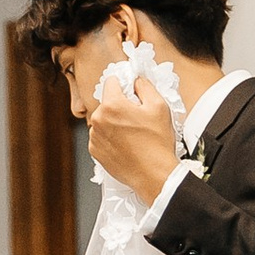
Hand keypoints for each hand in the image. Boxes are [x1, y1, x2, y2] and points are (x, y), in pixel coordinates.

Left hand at [87, 82, 180, 208]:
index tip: (131, 92)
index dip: (124, 85)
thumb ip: (145, 86)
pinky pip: (101, 137)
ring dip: (114, 123)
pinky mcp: (95, 151)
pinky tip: (126, 144)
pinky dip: (111, 138)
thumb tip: (136, 80)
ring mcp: (94, 137)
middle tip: (137, 118)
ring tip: (133, 134)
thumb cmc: (157, 143)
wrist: (154, 174)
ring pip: (103, 120)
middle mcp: (98, 120)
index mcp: (111, 105)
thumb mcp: (159, 106)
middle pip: (107, 103)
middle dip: (120, 106)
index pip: (111, 82)